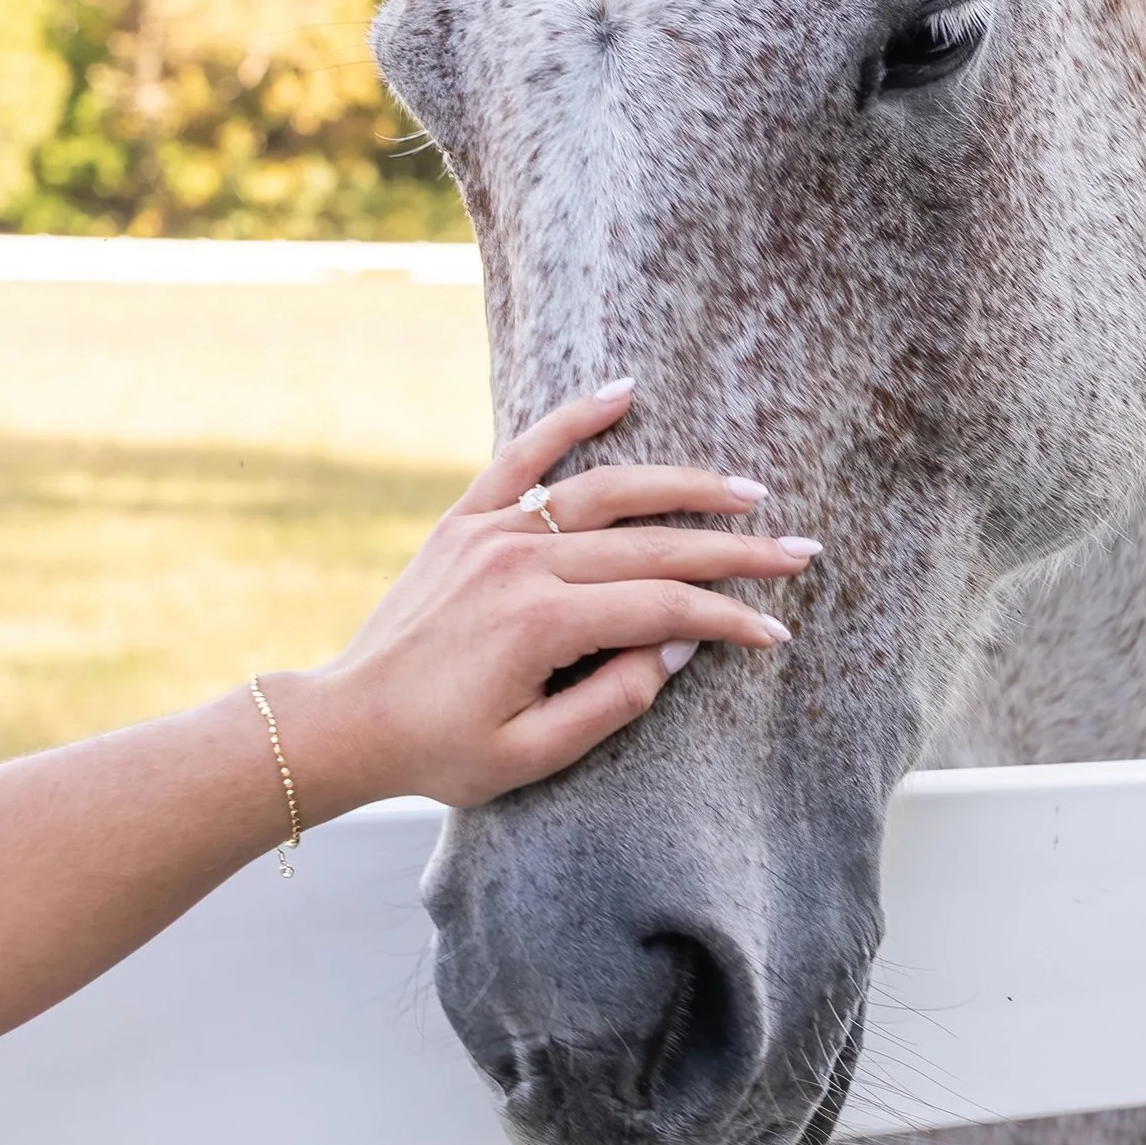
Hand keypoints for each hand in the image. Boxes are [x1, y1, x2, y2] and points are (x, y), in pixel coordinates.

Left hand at [271, 384, 817, 815]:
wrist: (347, 721)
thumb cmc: (441, 751)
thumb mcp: (532, 754)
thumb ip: (612, 699)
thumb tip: (677, 643)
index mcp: (540, 623)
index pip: (663, 606)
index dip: (728, 617)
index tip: (778, 628)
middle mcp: (520, 561)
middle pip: (651, 544)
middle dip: (734, 549)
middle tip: (799, 550)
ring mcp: (491, 531)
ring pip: (606, 491)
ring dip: (682, 485)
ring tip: (745, 489)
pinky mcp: (465, 519)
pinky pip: (523, 455)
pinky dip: (572, 418)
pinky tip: (624, 390)